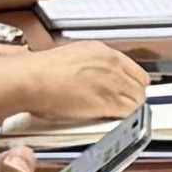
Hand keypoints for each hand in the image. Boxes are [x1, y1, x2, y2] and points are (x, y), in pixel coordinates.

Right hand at [5, 38, 159, 128]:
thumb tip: (89, 78)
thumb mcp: (68, 59)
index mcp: (101, 51)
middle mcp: (111, 62)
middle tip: (122, 106)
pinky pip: (129, 112)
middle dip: (133, 95)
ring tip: (114, 115)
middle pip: (140, 83)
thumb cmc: (38, 72)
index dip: (129, 83)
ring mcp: (113, 81)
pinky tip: (112, 120)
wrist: (30, 79)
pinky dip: (124, 119)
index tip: (124, 91)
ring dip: (128, 108)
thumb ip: (86, 67)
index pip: (132, 68)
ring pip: (137, 99)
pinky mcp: (109, 100)